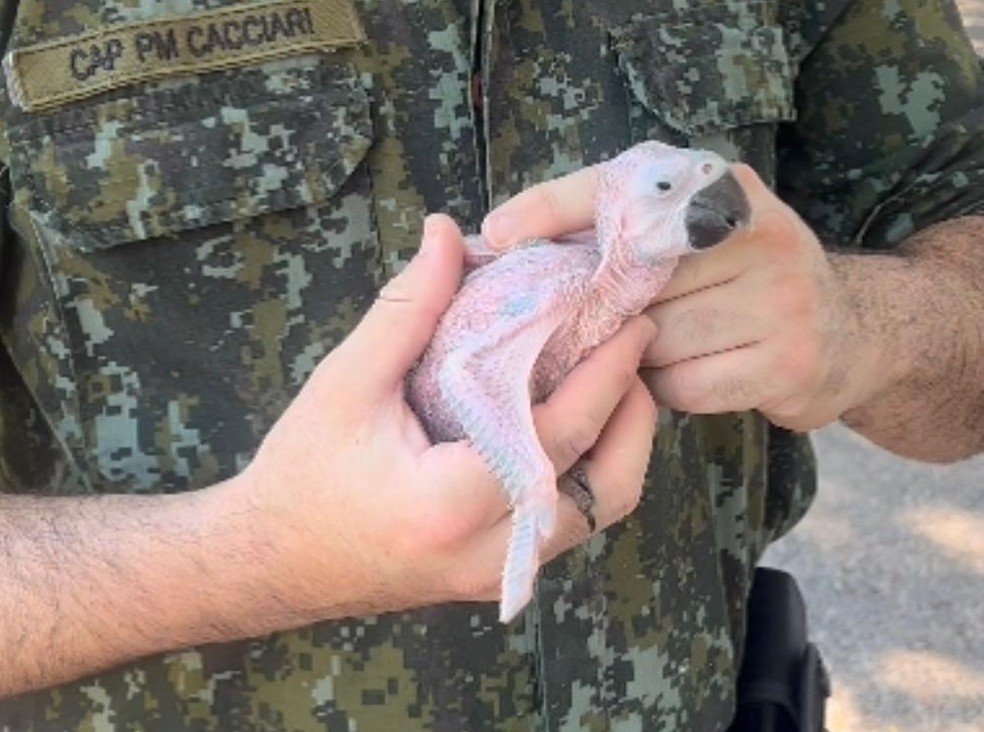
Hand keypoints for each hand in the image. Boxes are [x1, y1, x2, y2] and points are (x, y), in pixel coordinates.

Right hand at [235, 214, 656, 621]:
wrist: (272, 564)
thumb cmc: (301, 473)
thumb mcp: (346, 383)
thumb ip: (406, 309)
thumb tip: (447, 232)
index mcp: (452, 501)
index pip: (561, 432)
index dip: (608, 371)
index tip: (634, 320)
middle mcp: (491, 549)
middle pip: (607, 486)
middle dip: (634, 412)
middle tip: (634, 348)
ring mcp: (500, 571)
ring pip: (598, 515)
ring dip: (620, 448)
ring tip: (616, 384)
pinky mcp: (499, 575)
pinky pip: (568, 524)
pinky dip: (588, 473)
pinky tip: (576, 425)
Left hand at [483, 163, 868, 431]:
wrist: (851, 332)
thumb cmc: (738, 282)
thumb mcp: (693, 235)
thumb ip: (617, 229)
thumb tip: (498, 239)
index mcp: (725, 188)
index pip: (626, 188)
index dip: (556, 207)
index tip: (497, 231)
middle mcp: (759, 233)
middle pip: (633, 282)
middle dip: (601, 311)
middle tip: (585, 323)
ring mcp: (782, 300)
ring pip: (655, 342)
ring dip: (639, 356)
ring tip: (656, 347)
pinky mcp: (789, 363)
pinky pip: (686, 387)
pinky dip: (672, 388)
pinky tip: (690, 372)